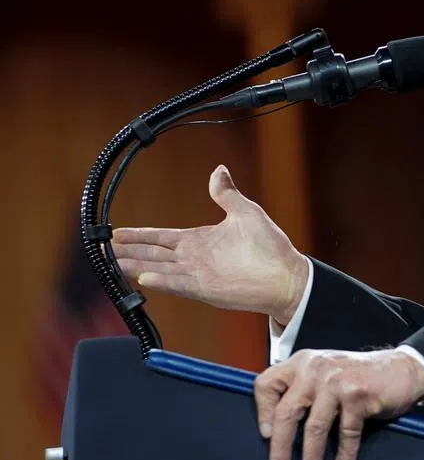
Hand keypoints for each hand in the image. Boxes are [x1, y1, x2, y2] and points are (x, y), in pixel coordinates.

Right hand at [111, 164, 308, 323]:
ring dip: (135, 266)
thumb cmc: (270, 246)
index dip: (139, 234)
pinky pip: (179, 284)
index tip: (118, 232)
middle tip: (102, 249)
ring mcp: (197, 275)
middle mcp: (193, 259)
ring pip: (158, 269)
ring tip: (111, 263)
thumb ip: (226, 194)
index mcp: (199, 241)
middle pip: (152, 254)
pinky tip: (144, 277)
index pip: (161, 237)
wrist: (286, 274)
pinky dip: (162, 281)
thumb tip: (219, 170)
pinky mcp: (206, 289)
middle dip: (127, 251)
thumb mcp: (245, 212)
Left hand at [254, 348, 423, 459]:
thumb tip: (277, 427)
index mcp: (303, 361)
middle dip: (280, 446)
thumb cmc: (361, 374)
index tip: (266, 434)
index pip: (267, 383)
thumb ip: (303, 387)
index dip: (262, 411)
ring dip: (311, 459)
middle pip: (287, 412)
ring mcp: (337, 381)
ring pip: (314, 427)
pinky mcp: (358, 396)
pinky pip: (345, 434)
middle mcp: (316, 368)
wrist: (403, 368)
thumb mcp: (325, 371)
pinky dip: (343, 455)